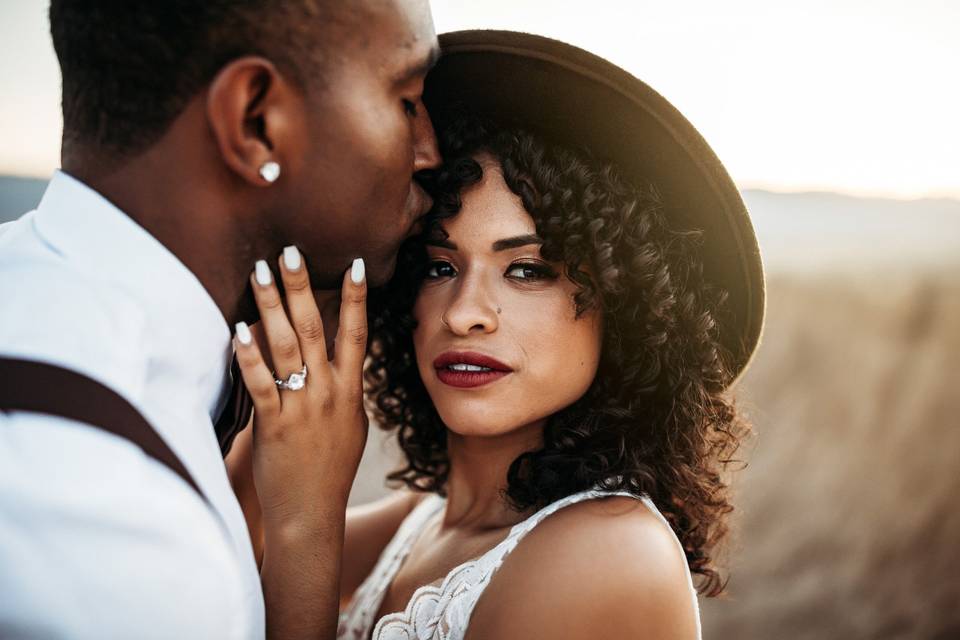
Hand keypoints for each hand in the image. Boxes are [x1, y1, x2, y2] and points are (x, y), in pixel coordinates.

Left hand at [234, 248, 368, 527]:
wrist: (311, 513)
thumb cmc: (328, 468)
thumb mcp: (350, 424)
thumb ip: (344, 388)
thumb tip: (340, 360)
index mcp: (349, 390)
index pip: (357, 334)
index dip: (357, 298)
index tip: (355, 262)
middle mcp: (329, 393)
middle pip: (316, 328)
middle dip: (302, 287)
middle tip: (290, 251)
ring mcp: (303, 407)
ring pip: (288, 346)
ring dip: (273, 305)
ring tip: (261, 271)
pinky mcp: (276, 425)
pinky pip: (262, 385)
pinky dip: (250, 356)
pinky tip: (239, 330)